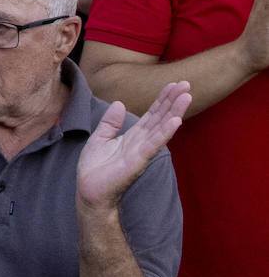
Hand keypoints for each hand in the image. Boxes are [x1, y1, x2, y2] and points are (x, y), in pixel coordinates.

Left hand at [77, 81, 190, 209]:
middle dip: (173, 101)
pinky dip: (164, 132)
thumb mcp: (99, 138)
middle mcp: (141, 142)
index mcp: (133, 136)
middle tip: (187, 84)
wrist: (89, 192)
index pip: (152, 114)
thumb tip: (119, 103)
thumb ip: (110, 122)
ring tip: (187, 96)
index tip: (174, 84)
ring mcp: (141, 152)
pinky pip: (153, 144)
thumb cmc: (95, 169)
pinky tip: (176, 121)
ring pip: (161, 128)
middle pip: (160, 117)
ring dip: (174, 112)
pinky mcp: (137, 162)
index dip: (163, 99)